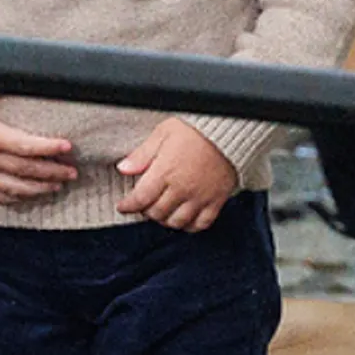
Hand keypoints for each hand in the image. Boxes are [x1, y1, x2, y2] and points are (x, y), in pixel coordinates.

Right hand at [0, 91, 79, 205]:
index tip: (67, 147)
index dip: (48, 148)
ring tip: (59, 185)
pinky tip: (29, 197)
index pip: (25, 146)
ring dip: (39, 189)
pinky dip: (16, 199)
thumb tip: (17, 73)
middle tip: (73, 172)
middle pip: (26, 170)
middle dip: (52, 172)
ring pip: (15, 189)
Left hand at [116, 116, 240, 229]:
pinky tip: (184, 218)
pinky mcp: (216, 200)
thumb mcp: (163, 133)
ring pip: (177, 222)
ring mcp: (200, 197)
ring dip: (166, 220)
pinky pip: (201, 224)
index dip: (128, 206)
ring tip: (162, 211)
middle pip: (157, 213)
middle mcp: (182, 188)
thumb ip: (142, 154)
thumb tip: (123, 168)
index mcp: (165, 171)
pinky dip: (190, 226)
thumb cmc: (196, 129)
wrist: (230, 130)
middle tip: (144, 205)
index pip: (140, 199)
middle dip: (146, 211)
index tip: (123, 206)